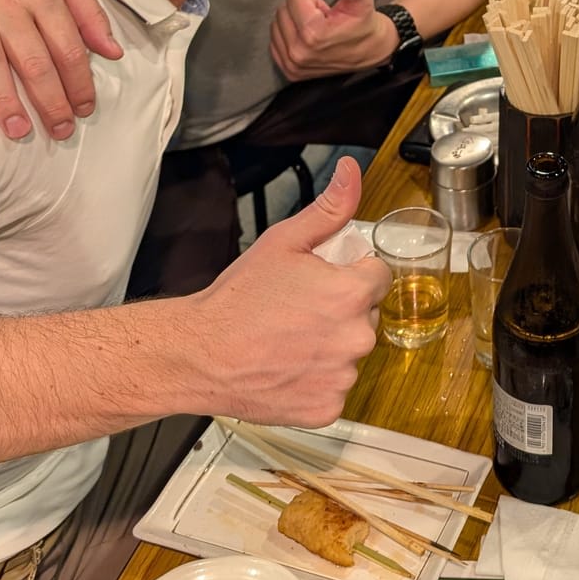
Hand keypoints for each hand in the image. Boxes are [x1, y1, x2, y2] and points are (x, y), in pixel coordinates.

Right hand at [191, 157, 391, 425]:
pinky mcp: (327, 408)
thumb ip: (329, 208)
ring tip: (290, 340)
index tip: (321, 281)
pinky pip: (335, 387)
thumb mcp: (283, 241)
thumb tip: (352, 171)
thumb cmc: (238, 299)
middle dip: (342, 309)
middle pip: (367, 314)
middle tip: (300, 310)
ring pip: (351, 352)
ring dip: (331, 346)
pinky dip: (317, 380)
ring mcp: (343, 377)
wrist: (200, 355)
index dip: (350, 274)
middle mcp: (356, 337)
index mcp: (352, 293)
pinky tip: (288, 368)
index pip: (378, 275)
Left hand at [269, 0, 390, 81]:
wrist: (369, 51)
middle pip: (282, 12)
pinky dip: (287, 38)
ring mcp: (293, 64)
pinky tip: (307, 41)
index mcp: (313, 34)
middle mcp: (299, 52)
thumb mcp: (360, 2)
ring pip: (276, 26)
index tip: (327, 13)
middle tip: (322, 21)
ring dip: (294, 24)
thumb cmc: (362, 24)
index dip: (313, 2)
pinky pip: (274, 43)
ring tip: (316, 31)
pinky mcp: (290, 72)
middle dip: (301, 12)